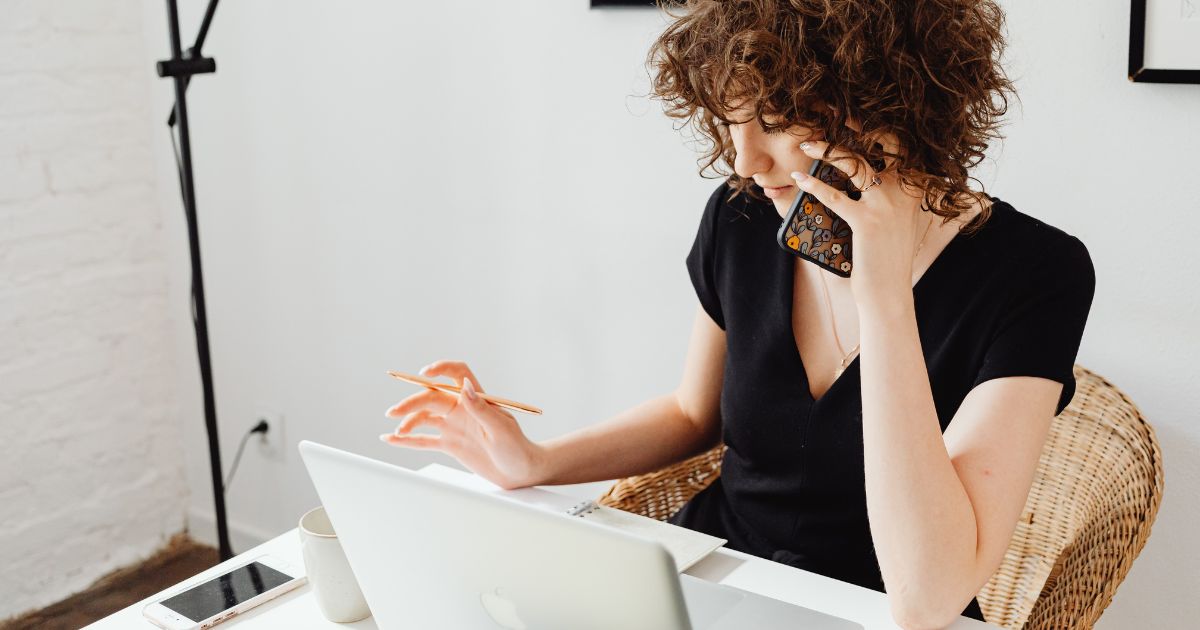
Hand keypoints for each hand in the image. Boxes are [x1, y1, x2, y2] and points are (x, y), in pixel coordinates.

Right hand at [381, 360, 545, 489]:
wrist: (519, 471)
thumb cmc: (516, 447)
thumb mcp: (501, 428)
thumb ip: (480, 409)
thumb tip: (463, 387)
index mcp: (477, 399)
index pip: (457, 374)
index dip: (440, 369)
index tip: (424, 373)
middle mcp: (462, 409)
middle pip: (432, 397)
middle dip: (411, 402)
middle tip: (394, 412)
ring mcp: (454, 426)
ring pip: (425, 417)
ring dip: (408, 421)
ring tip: (396, 432)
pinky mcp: (450, 444)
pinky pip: (425, 440)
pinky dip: (408, 440)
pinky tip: (391, 439)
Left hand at [789, 132, 927, 308]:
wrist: (889, 295)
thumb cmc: (886, 259)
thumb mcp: (896, 223)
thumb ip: (888, 198)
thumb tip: (860, 176)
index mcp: (915, 190)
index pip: (902, 147)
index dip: (881, 127)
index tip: (857, 116)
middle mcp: (906, 192)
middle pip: (886, 143)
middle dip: (860, 124)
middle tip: (836, 114)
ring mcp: (887, 206)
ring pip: (856, 164)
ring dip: (827, 150)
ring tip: (807, 144)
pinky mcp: (867, 223)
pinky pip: (836, 196)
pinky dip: (814, 185)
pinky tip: (800, 179)